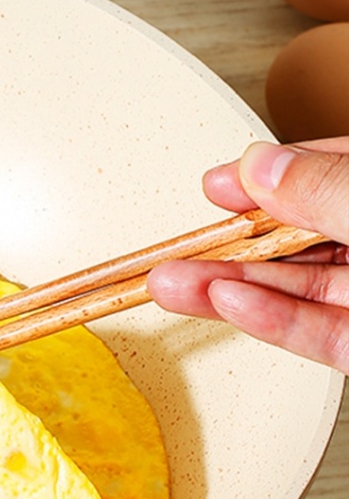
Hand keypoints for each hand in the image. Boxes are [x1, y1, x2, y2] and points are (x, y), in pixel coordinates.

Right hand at [147, 138, 348, 371]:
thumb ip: (327, 188)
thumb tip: (263, 166)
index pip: (322, 176)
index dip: (266, 178)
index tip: (220, 182)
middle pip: (295, 240)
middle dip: (228, 244)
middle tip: (177, 245)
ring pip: (294, 289)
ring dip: (227, 287)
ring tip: (170, 283)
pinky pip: (315, 332)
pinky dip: (269, 321)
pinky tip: (225, 304)